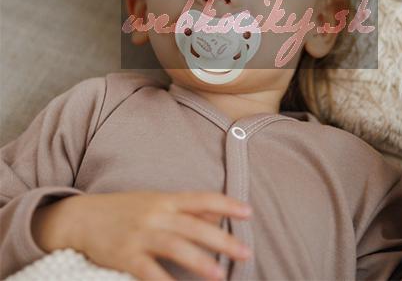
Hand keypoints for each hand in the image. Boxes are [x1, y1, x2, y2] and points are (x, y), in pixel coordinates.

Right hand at [33, 190, 252, 280]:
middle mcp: (156, 214)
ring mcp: (140, 234)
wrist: (82, 217)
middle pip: (194, 225)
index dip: (227, 204)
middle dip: (222, 239)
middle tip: (246, 252)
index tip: (249, 212)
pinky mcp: (124, 255)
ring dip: (199, 261)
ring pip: (175, 246)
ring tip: (220, 276)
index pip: (202, 199)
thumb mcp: (157, 201)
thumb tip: (218, 212)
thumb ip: (187, 207)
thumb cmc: (125, 209)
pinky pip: (147, 271)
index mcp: (166, 199)